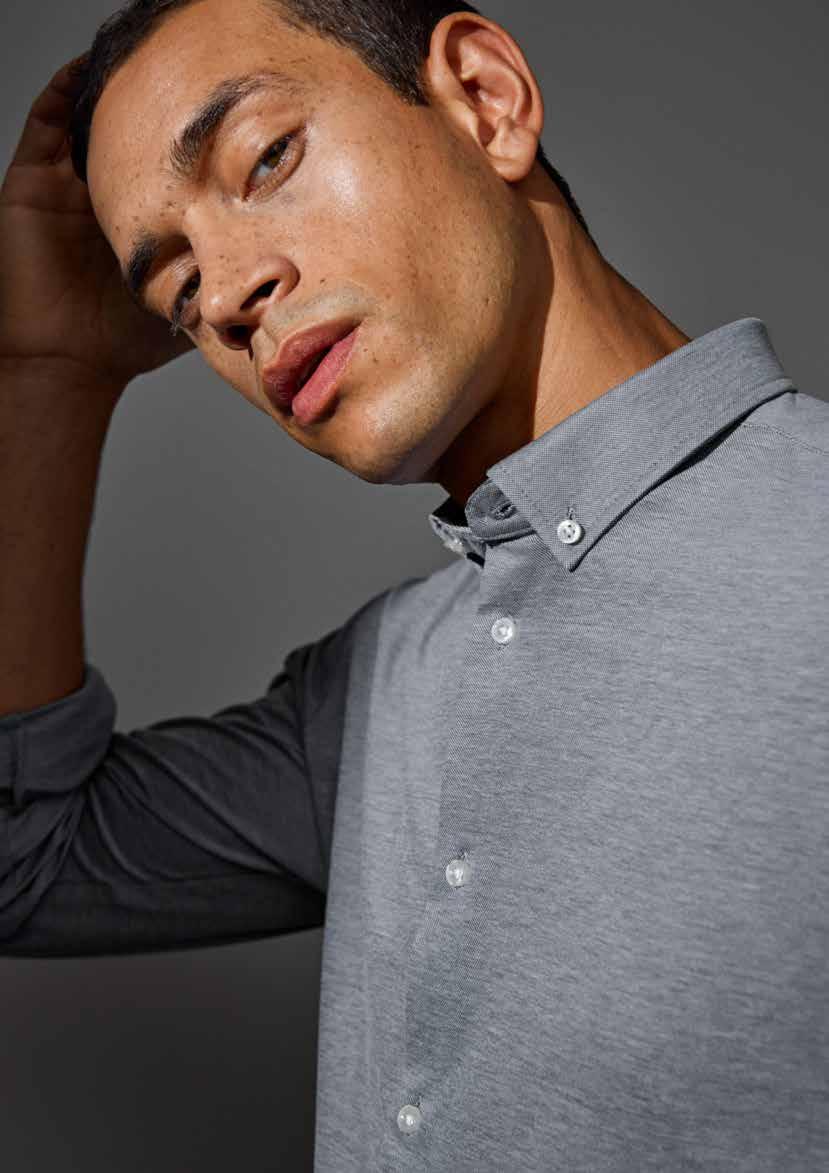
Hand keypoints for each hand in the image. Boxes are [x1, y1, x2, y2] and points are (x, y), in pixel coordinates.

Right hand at [0, 55, 193, 390]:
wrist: (67, 363)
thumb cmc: (123, 345)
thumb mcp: (186, 302)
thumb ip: (219, 283)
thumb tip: (275, 281)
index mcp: (135, 219)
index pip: (163, 167)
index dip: (187, 143)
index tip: (223, 118)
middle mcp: (101, 197)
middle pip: (129, 138)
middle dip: (155, 107)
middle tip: (188, 76)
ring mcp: (64, 186)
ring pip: (90, 121)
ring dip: (115, 92)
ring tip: (146, 60)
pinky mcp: (30, 181)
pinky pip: (44, 120)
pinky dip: (66, 89)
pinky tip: (94, 69)